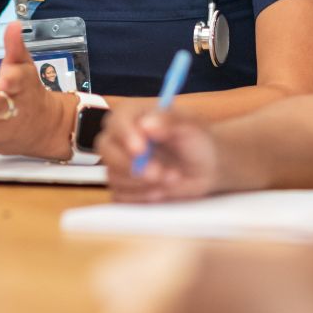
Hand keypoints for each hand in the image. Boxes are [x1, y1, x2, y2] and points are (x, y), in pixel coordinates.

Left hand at [0, 23, 75, 158]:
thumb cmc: (29, 91)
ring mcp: (2, 128)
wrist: (44, 127)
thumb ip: (15, 46)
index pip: (18, 83)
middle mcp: (14, 109)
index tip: (1, 82)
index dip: (10, 82)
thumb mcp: (25, 66)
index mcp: (24, 87)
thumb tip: (13, 23)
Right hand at [99, 106, 222, 201]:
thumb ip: (170, 120)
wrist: (207, 167)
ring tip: (172, 178)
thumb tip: (147, 125)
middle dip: (131, 165)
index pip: (116, 121)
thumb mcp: (190, 125)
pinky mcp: (124, 186)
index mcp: (133, 115)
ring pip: (113, 175)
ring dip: (143, 183)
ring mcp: (120, 163)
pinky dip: (142, 197)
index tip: (140, 150)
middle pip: (106, 149)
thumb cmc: (197, 140)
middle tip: (159, 173)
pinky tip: (161, 191)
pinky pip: (120, 196)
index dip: (125, 135)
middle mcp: (121, 138)